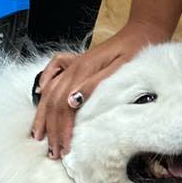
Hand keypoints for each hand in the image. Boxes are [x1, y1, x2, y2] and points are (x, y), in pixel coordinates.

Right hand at [31, 20, 167, 157]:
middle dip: (51, 129)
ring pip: (49, 91)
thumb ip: (95, 85)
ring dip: (43, 115)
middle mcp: (74, 67)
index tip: (64, 148)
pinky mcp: (76, 61)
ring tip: (39, 134)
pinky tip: (40, 93)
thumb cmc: (135, 51)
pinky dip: (45, 82)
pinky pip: (53, 70)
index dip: (62, 129)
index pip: (64, 106)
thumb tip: (72, 102)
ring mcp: (73, 63)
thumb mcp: (120, 70)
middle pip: (53, 102)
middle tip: (52, 151)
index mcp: (83, 70)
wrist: (142, 31)